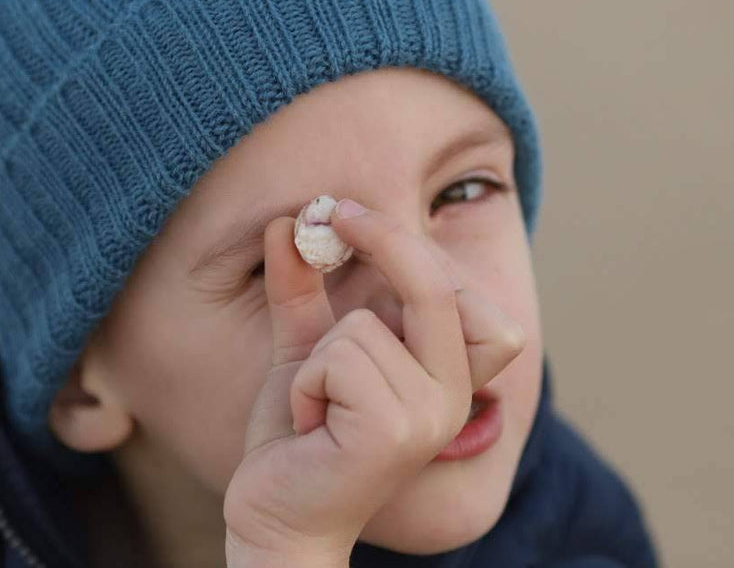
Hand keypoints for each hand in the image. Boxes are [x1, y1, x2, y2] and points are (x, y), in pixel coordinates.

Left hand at [222, 199, 526, 565]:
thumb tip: (290, 222)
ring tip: (314, 406)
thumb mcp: (304, 351)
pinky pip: (339, 358)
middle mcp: (451, 395)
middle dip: (383, 239)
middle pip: (436, 288)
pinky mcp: (394, 432)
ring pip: (361, 327)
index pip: (457, 289)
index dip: (408, 243)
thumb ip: (304, 291)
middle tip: (331, 214)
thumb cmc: (298, 439)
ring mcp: (428, 415)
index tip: (347, 214)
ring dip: (315, 359)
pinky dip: (305, 383)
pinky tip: (307, 425)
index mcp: (446, 373)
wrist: (276, 520)